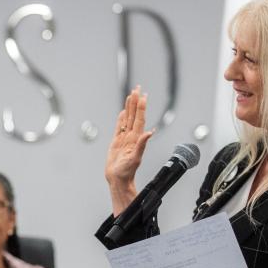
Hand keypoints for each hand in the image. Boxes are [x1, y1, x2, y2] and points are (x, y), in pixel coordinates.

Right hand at [105, 86, 154, 213]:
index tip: (142, 95)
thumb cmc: (126, 171)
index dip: (141, 106)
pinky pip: (119, 127)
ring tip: (131, 95)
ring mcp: (124, 138)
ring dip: (129, 107)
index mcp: (136, 138)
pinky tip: (123, 112)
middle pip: (134, 114)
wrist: (118, 179)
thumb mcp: (135, 158)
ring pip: (127, 118)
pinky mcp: (117, 142)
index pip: (139, 118)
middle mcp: (131, 136)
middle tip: (137, 88)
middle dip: (135, 101)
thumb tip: (150, 132)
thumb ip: (142, 145)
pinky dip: (121, 118)